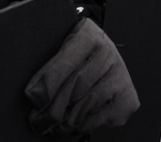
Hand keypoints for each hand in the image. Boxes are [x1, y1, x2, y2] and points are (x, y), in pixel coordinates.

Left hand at [25, 18, 139, 134]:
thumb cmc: (80, 54)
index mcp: (90, 35)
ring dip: (64, 121)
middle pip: (75, 89)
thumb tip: (34, 96)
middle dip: (52, 109)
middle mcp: (109, 53)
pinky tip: (72, 122)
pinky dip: (81, 125)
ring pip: (85, 106)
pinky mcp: (127, 99)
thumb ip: (50, 67)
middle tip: (37, 120)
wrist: (105, 57)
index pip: (66, 64)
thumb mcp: (64, 48)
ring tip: (51, 124)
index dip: (47, 85)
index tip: (33, 98)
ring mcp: (120, 77)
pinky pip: (97, 120)